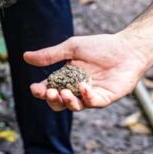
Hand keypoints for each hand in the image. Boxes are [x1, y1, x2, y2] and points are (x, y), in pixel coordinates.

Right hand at [24, 33, 149, 110]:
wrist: (127, 48)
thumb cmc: (101, 46)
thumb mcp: (71, 48)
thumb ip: (50, 55)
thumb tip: (25, 57)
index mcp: (66, 77)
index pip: (49, 88)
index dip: (41, 91)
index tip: (35, 88)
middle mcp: (77, 88)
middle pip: (59, 103)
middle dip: (52, 100)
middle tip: (51, 92)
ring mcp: (91, 95)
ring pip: (74, 106)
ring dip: (67, 102)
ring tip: (64, 92)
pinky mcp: (105, 98)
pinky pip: (92, 103)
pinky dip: (86, 97)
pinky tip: (84, 87)